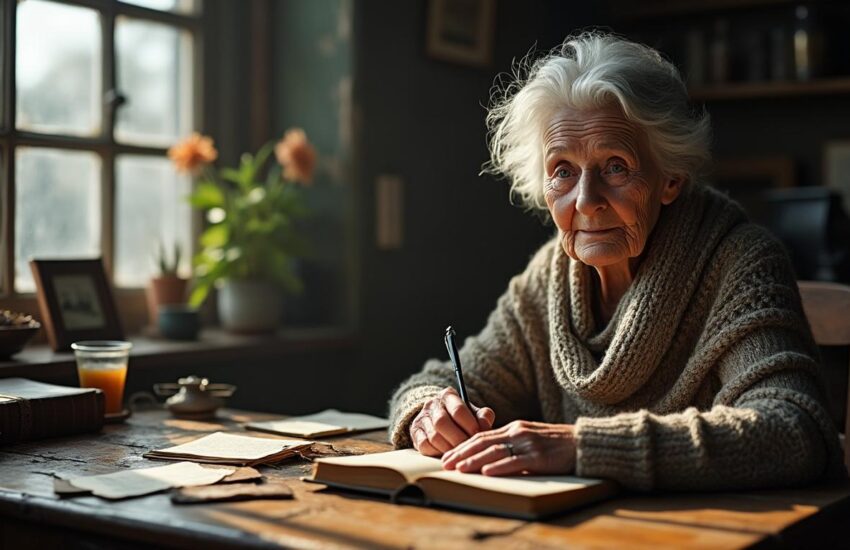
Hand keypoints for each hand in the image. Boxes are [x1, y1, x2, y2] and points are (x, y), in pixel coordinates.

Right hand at [410, 387, 494, 455]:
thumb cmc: (463, 418)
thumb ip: (483, 416)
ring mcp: (421, 418)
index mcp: (448, 395)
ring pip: (433, 436)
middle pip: (442, 423)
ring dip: (448, 448)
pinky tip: (447, 455)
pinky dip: (437, 453)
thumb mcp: (474, 413)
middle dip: (458, 439)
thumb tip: (485, 425)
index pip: (458, 409)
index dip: (469, 425)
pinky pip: (424, 445)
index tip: (478, 436)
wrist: (440, 420)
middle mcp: (432, 404)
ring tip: (460, 455)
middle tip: (468, 449)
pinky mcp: (415, 433)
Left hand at [441, 420, 576, 475]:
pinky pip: (516, 462)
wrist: (583, 443)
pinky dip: (499, 467)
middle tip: (445, 464)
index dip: (463, 446)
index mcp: (514, 428)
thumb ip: (512, 443)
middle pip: (483, 442)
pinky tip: (487, 472)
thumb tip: (489, 457)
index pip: (482, 436)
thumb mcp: (530, 438)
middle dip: (462, 453)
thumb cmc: (556, 444)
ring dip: (474, 461)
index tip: (448, 456)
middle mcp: (518, 433)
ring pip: (495, 451)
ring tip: (459, 468)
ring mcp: (528, 444)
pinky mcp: (540, 457)